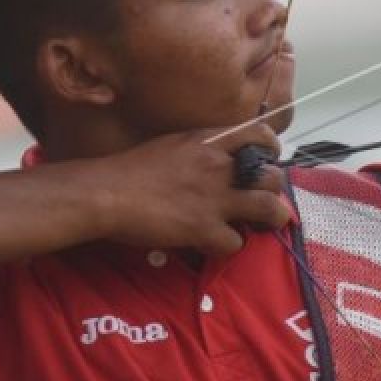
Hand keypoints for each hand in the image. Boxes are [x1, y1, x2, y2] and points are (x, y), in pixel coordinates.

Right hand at [84, 123, 290, 256]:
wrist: (107, 192)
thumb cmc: (131, 168)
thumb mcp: (173, 144)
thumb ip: (202, 149)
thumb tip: (218, 159)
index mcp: (210, 141)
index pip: (261, 135)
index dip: (272, 150)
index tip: (268, 161)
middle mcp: (219, 166)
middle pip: (272, 177)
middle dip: (273, 191)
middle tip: (262, 201)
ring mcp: (215, 198)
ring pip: (269, 208)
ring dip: (270, 219)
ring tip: (260, 224)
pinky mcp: (204, 228)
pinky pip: (236, 242)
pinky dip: (228, 245)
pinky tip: (214, 243)